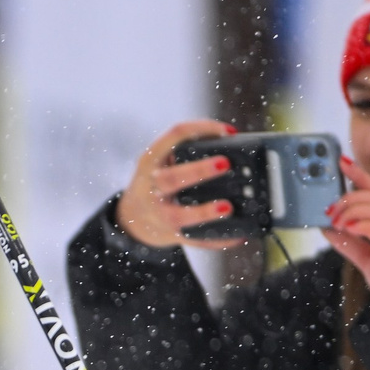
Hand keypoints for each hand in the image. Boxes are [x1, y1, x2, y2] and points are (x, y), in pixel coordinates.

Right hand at [115, 120, 242, 249]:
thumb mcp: (162, 160)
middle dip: (198, 171)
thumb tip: (236, 145)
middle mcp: (151, 187)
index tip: (229, 132)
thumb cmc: (158, 182)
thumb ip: (188, 152)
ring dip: (203, 212)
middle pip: (170, 179)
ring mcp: (158, 213)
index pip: (174, 136)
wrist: (132, 217)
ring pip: (177, 216)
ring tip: (228, 208)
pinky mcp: (170, 234)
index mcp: (152, 160)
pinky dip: (216, 239)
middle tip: (225, 164)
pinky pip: (193, 240)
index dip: (202, 129)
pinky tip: (237, 236)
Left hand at [322, 157, 369, 308]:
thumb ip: (348, 240)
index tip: (342, 163)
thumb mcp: (364, 255)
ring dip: (355, 213)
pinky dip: (364, 227)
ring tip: (338, 222)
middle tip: (330, 210)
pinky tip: (350, 229)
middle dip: (351, 201)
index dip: (362, 177)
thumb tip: (325, 225)